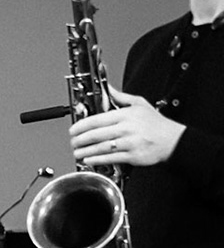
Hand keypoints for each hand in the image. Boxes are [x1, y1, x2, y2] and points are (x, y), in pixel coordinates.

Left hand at [69, 89, 183, 168]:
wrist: (174, 141)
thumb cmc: (157, 124)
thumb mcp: (140, 104)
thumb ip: (121, 97)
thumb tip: (108, 88)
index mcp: (126, 115)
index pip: (97, 119)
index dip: (81, 125)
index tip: (73, 129)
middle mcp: (127, 128)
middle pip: (96, 134)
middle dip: (80, 139)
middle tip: (72, 142)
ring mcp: (130, 143)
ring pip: (101, 147)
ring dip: (85, 151)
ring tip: (77, 152)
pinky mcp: (133, 156)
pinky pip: (111, 158)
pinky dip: (97, 159)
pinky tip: (89, 159)